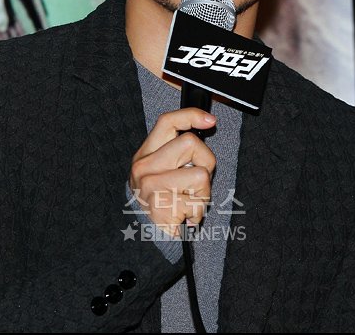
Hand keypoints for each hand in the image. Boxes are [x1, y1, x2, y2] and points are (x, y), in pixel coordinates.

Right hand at [129, 108, 216, 236]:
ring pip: (201, 174)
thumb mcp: (163, 171)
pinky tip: (184, 216)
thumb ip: (178, 151)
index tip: (210, 121)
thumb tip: (206, 125)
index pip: (168, 122)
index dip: (191, 115)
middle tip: (195, 182)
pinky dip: (198, 212)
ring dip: (203, 193)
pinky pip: (199, 202)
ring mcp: (151, 186)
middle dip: (205, 162)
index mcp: (146, 153)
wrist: (147, 239)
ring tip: (189, 202)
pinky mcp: (162, 207)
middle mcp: (144, 167)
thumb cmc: (162, 202)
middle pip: (191, 143)